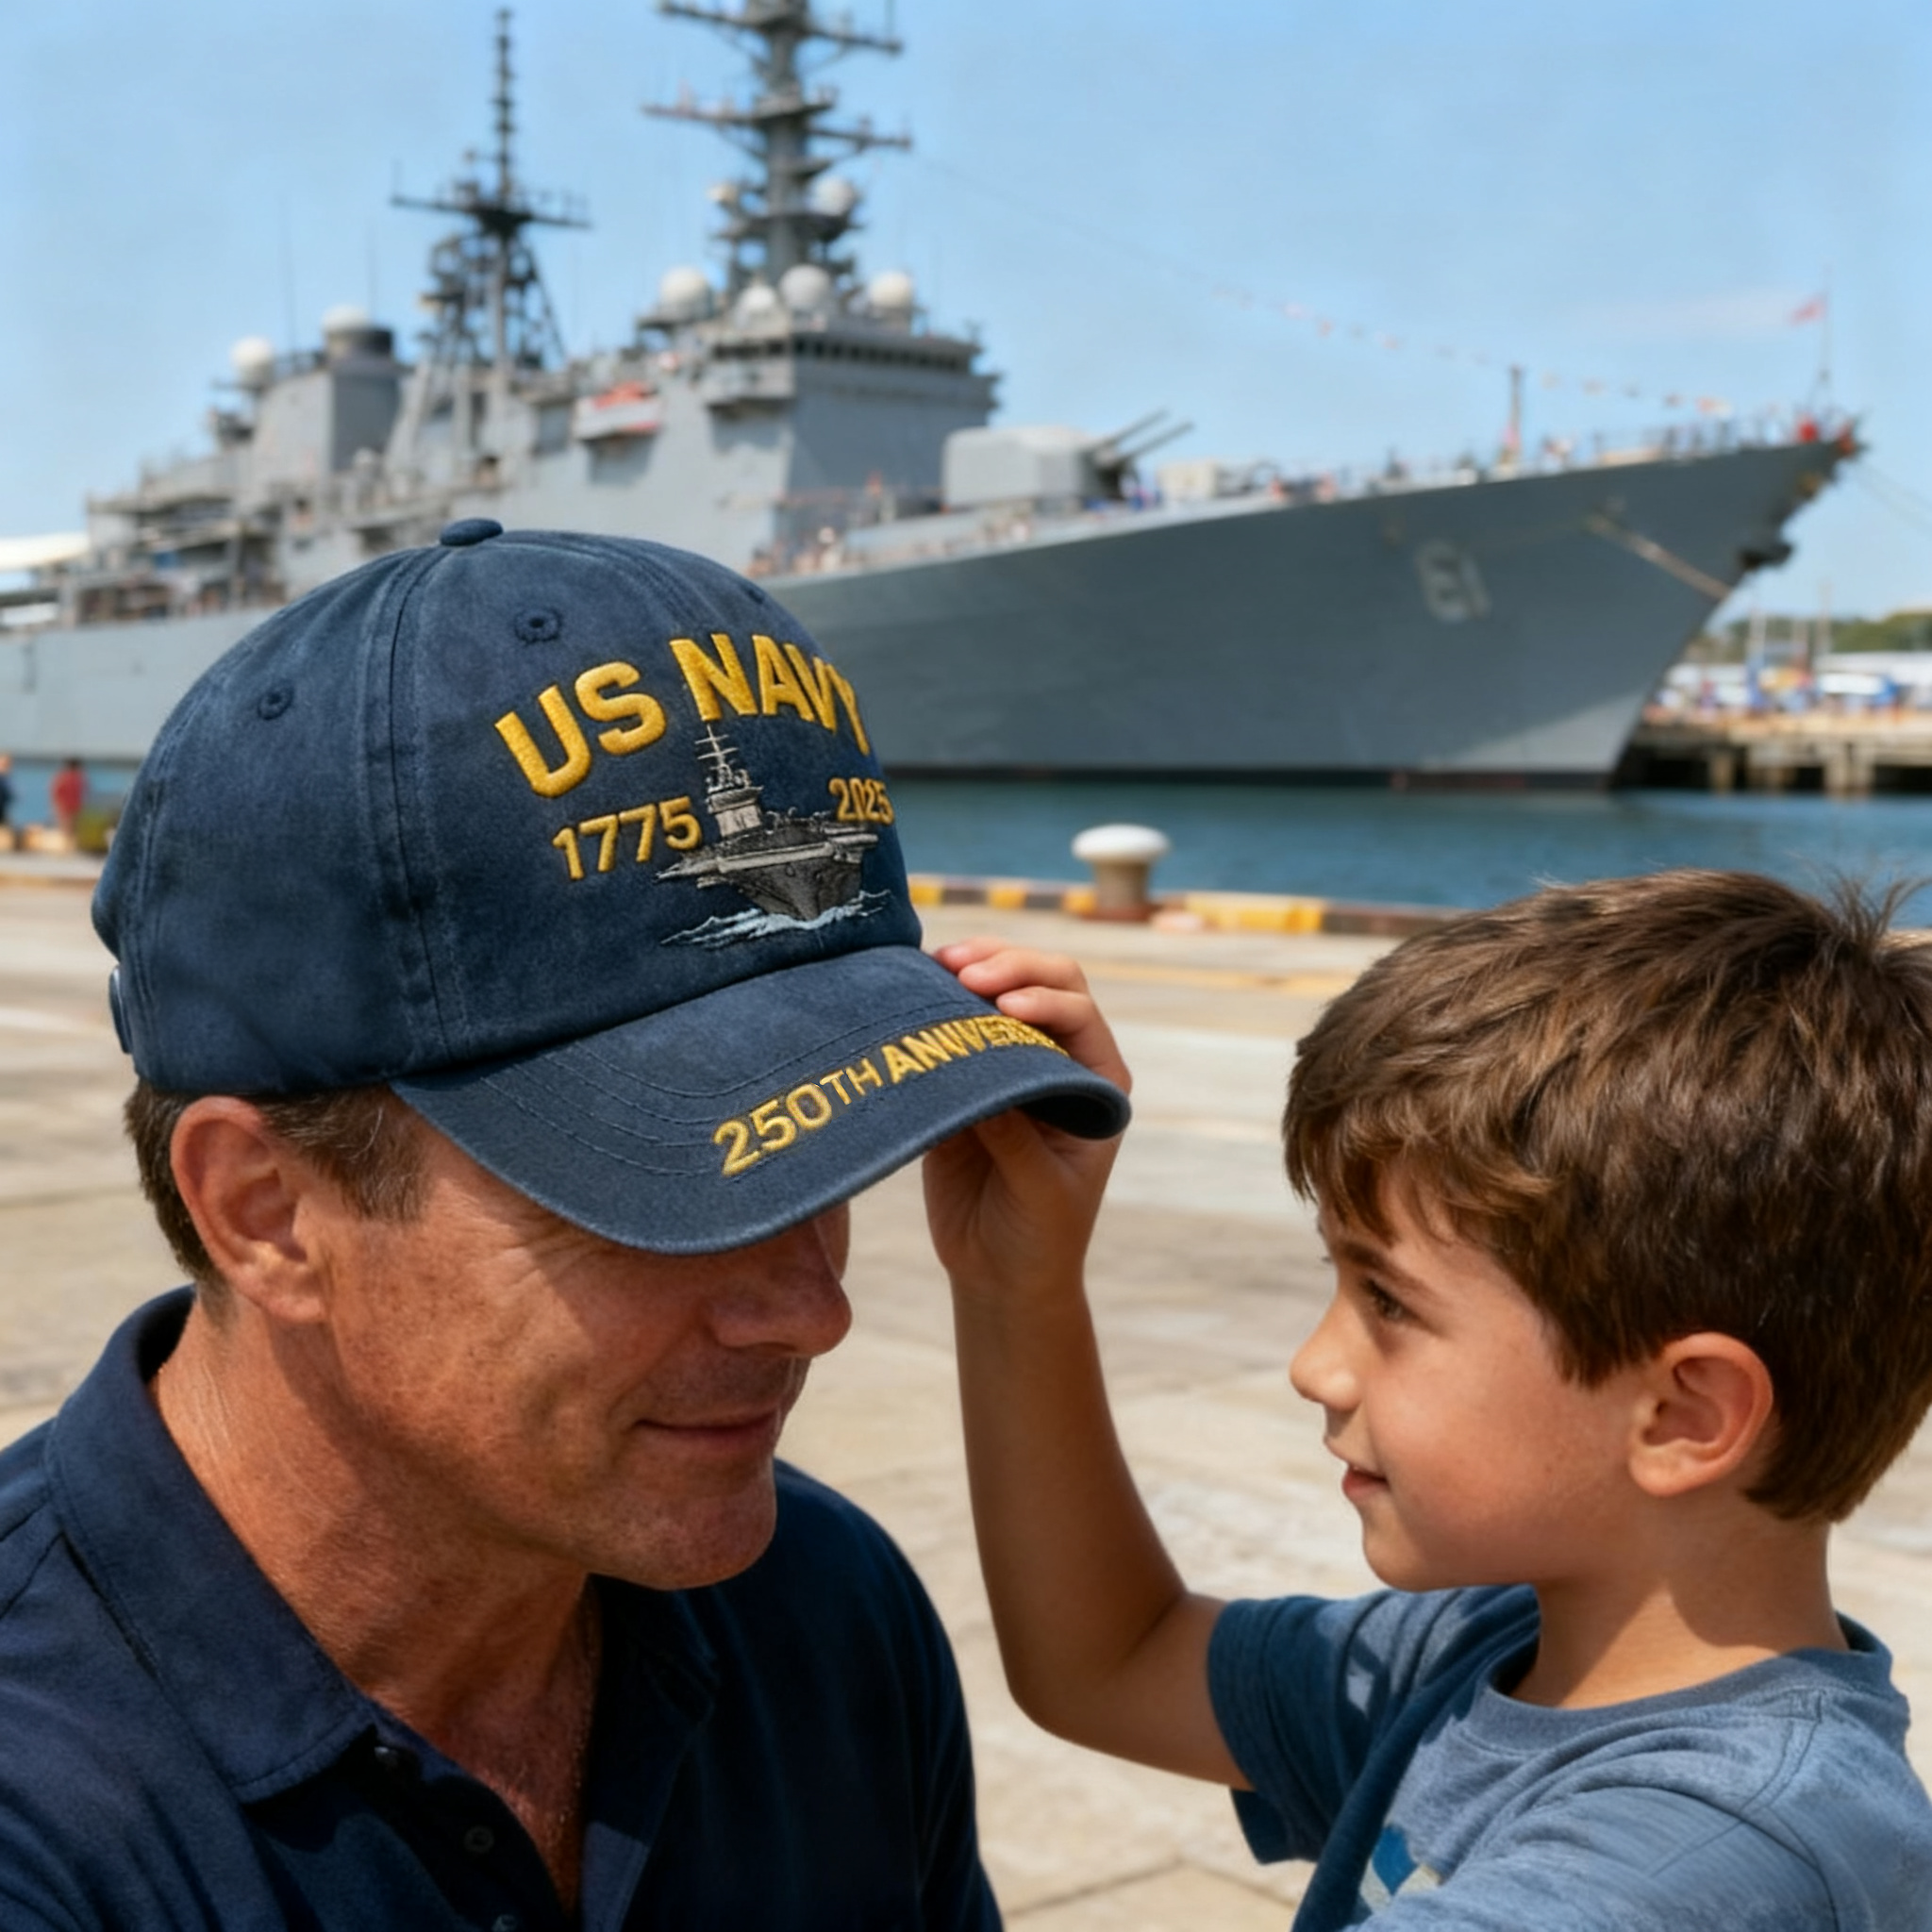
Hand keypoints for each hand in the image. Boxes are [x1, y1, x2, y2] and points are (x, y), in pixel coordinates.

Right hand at [923, 940, 1129, 1303]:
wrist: (1000, 1273)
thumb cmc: (1041, 1235)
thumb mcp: (1040, 1190)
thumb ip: (1015, 1136)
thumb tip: (978, 1075)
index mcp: (1095, 1080)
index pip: (1077, 1013)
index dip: (1043, 997)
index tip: (1004, 1006)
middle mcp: (1056, 1059)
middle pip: (1042, 982)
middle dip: (1007, 965)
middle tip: (962, 971)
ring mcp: (1008, 1063)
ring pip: (994, 993)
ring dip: (969, 970)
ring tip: (936, 962)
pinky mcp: (962, 1079)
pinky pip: (948, 1027)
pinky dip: (931, 1003)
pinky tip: (910, 987)